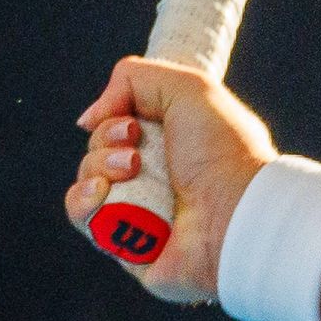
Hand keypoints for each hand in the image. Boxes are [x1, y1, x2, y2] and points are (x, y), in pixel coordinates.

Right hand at [65, 55, 275, 306]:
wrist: (237, 214)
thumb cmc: (224, 151)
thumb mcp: (188, 88)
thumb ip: (133, 79)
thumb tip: (90, 118)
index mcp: (175, 140)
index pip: (120, 121)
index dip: (114, 118)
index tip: (132, 123)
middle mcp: (157, 173)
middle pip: (99, 147)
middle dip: (107, 141)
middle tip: (135, 152)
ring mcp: (139, 207)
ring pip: (87, 177)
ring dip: (98, 166)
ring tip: (130, 171)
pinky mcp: (123, 241)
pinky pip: (83, 214)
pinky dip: (84, 199)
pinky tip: (103, 192)